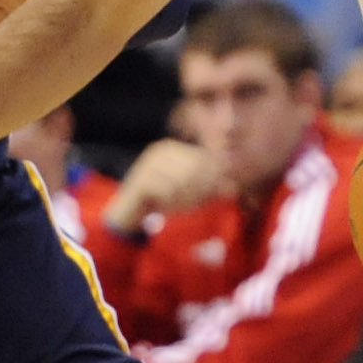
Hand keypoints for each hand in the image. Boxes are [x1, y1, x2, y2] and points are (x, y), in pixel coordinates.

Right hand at [106, 137, 223, 229]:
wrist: (128, 213)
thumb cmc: (162, 200)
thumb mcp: (190, 195)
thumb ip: (210, 190)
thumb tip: (234, 188)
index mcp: (173, 149)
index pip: (202, 160)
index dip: (210, 180)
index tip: (207, 196)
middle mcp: (161, 150)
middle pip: (194, 169)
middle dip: (197, 190)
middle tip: (191, 203)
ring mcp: (149, 162)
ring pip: (181, 180)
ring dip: (182, 198)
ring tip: (174, 204)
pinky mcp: (140, 179)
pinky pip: (167, 191)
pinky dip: (168, 202)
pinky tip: (160, 205)